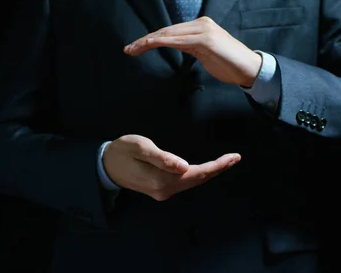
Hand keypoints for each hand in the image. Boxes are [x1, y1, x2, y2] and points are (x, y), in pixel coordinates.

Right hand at [103, 134, 240, 200]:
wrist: (105, 165)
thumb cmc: (122, 151)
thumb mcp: (140, 148)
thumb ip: (162, 158)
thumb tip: (184, 166)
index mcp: (162, 180)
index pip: (196, 173)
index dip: (216, 166)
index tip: (233, 157)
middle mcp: (165, 190)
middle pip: (197, 180)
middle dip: (218, 169)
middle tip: (235, 158)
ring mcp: (162, 192)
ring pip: (192, 183)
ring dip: (210, 173)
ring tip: (226, 162)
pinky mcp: (160, 189)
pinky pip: (185, 183)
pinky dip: (199, 175)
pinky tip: (206, 169)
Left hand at [124, 16, 262, 87]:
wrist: (248, 68)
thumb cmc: (228, 64)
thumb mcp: (204, 53)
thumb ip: (189, 46)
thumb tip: (173, 45)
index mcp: (199, 26)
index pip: (170, 31)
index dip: (151, 39)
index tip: (136, 48)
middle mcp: (200, 24)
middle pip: (166, 31)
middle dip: (145, 40)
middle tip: (129, 49)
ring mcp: (203, 30)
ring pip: (169, 34)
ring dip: (149, 41)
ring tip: (134, 49)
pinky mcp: (206, 39)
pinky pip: (179, 40)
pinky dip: (163, 41)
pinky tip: (150, 44)